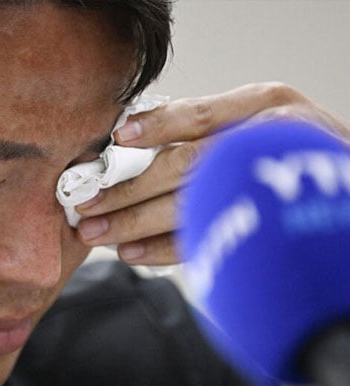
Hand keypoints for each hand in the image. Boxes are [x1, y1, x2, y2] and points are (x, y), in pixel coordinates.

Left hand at [74, 82, 349, 265]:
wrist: (336, 187)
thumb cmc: (282, 144)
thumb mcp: (254, 115)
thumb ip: (204, 123)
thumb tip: (127, 141)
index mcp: (263, 106)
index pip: (199, 115)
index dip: (156, 127)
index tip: (116, 139)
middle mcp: (267, 144)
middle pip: (187, 167)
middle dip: (130, 190)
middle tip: (87, 206)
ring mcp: (269, 189)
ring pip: (192, 208)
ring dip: (137, 224)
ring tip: (98, 234)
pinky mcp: (265, 230)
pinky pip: (208, 239)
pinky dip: (164, 250)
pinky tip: (132, 253)